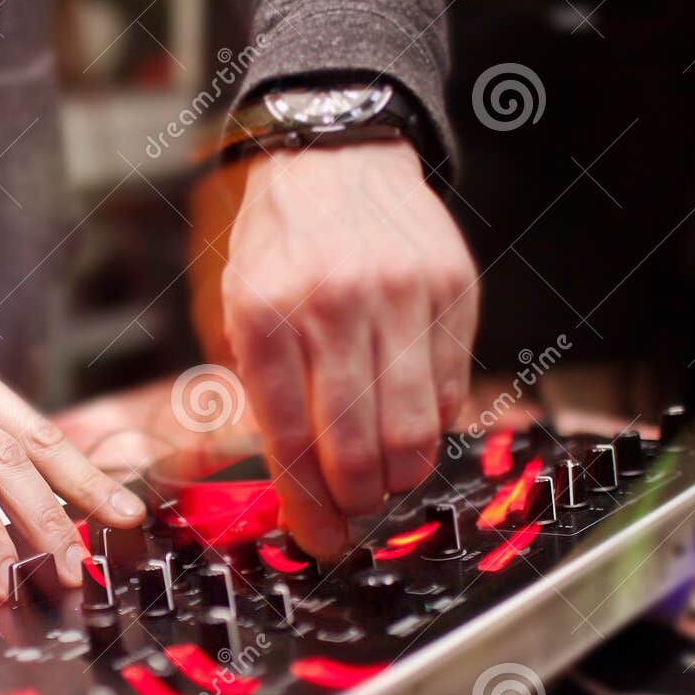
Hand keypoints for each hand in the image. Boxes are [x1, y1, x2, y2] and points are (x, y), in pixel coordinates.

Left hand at [216, 141, 478, 555]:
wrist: (337, 154)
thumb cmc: (280, 248)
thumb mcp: (241, 309)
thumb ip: (264, 394)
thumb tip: (298, 488)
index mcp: (266, 316)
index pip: (292, 439)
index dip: (309, 505)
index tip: (318, 539)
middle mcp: (334, 305)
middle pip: (356, 445)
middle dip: (355, 499)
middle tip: (353, 513)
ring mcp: (401, 295)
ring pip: (411, 427)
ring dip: (399, 474)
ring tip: (385, 480)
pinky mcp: (452, 289)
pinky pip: (448, 388)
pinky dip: (432, 425)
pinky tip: (413, 427)